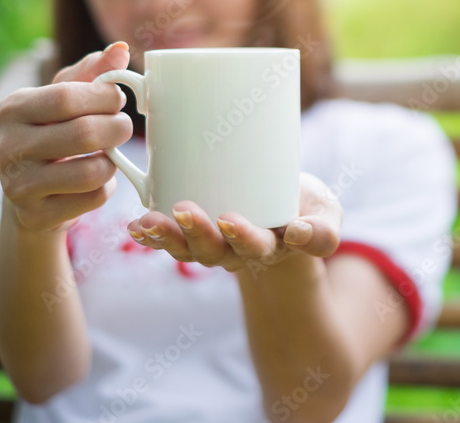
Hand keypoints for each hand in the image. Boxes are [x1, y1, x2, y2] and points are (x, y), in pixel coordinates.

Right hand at [0, 41, 132, 232]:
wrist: (30, 194)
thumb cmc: (54, 132)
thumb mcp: (66, 98)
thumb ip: (94, 72)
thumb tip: (121, 49)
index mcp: (13, 108)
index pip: (66, 97)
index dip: (104, 97)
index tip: (117, 100)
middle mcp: (7, 146)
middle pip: (84, 134)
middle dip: (117, 129)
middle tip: (123, 127)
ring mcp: (18, 185)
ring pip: (92, 171)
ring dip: (113, 162)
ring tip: (109, 155)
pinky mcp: (35, 215)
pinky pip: (92, 198)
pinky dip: (105, 189)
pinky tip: (93, 182)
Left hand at [126, 172, 341, 273]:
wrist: (286, 207)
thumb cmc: (306, 206)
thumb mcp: (326, 213)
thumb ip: (324, 229)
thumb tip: (299, 233)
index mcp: (272, 246)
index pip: (258, 246)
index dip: (244, 236)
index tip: (231, 220)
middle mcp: (238, 253)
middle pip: (215, 251)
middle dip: (197, 233)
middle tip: (185, 210)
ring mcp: (214, 246)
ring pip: (187, 249)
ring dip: (166, 237)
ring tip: (147, 223)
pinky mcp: (193, 234)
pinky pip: (170, 242)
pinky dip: (150, 236)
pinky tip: (133, 228)